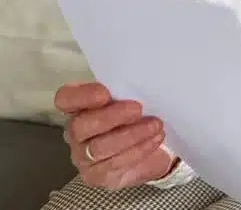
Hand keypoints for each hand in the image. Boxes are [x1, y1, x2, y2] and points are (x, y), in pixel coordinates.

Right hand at [55, 82, 175, 188]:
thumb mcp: (133, 100)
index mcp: (79, 107)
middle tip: (138, 109)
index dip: (82, 95)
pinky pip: (115, 164)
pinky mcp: (96, 175)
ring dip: (131, 135)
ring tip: (155, 125)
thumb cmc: (139, 118)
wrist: (154, 149)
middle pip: (80, 126)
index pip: (66, 98)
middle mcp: (75, 132)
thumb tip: (139, 83)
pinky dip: (139, 150)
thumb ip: (126, 91)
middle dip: (111, 117)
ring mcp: (83, 157)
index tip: (105, 93)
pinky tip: (155, 139)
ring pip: (99, 148)